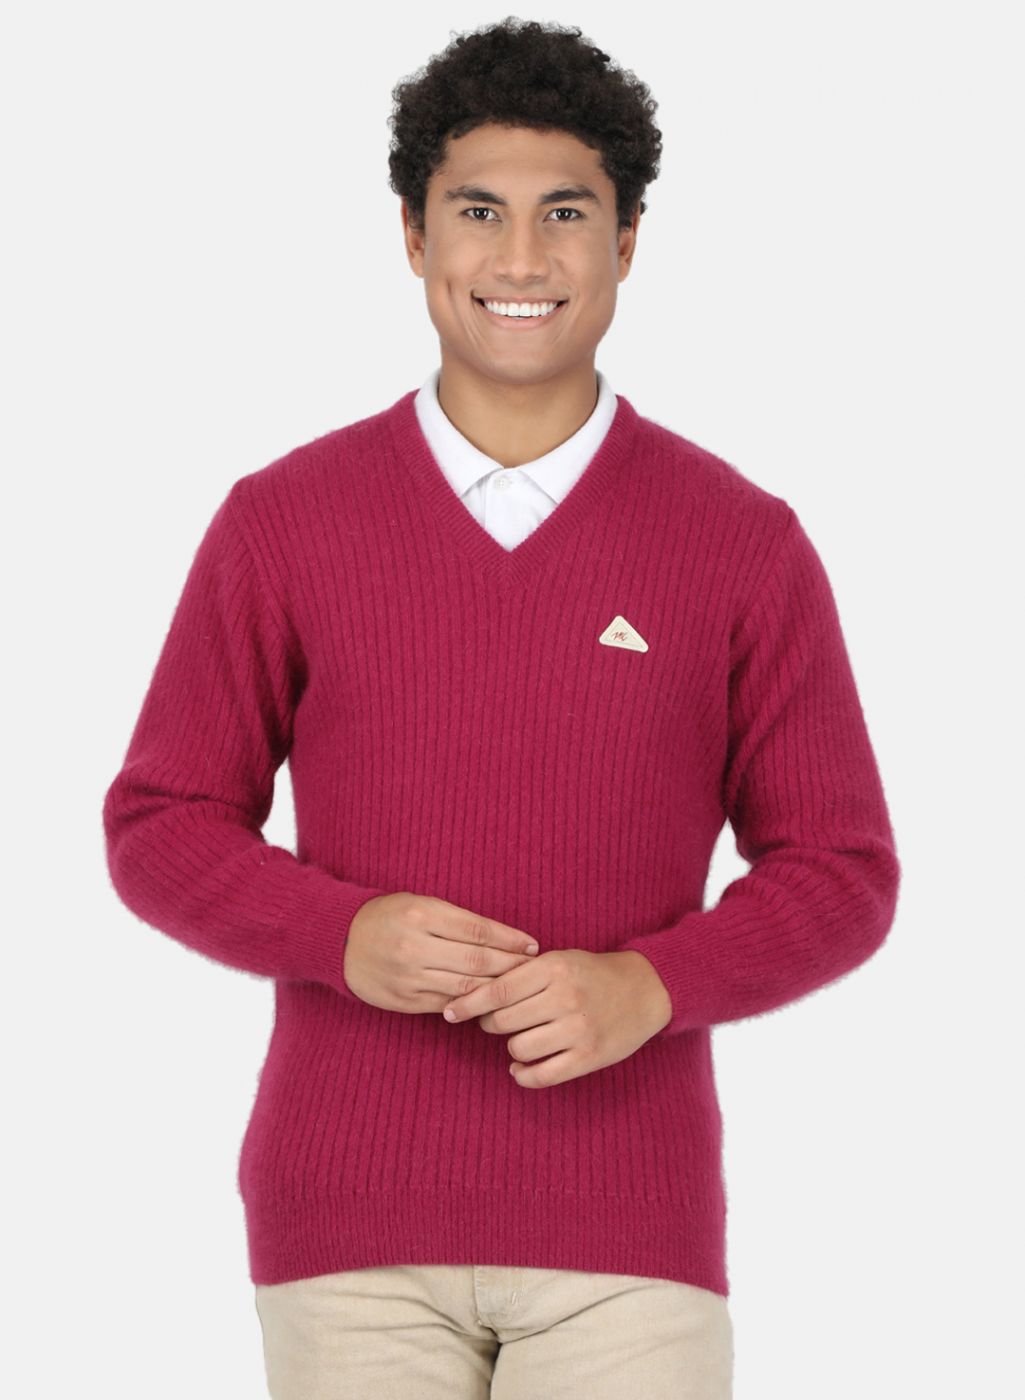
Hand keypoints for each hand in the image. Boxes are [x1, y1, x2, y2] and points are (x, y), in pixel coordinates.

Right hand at [343, 892, 540, 1013]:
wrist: (340, 941)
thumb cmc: (389, 916)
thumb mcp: (420, 904)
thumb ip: (458, 920)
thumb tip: (504, 939)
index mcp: (421, 915)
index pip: (478, 930)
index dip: (510, 939)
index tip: (532, 945)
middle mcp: (414, 947)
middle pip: (476, 961)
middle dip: (511, 966)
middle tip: (535, 968)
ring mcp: (408, 977)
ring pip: (464, 988)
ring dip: (497, 989)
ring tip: (520, 987)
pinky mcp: (403, 1000)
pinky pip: (446, 1005)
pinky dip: (471, 1005)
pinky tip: (489, 1002)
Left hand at [441, 949, 672, 1086]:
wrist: (645, 989)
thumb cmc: (592, 973)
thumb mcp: (560, 959)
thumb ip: (523, 974)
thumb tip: (474, 994)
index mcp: (554, 967)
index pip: (498, 990)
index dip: (468, 1004)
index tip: (449, 1012)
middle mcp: (565, 997)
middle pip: (502, 1021)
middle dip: (491, 1024)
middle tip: (496, 1022)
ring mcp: (578, 1029)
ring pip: (518, 1048)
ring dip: (511, 1047)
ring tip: (520, 1039)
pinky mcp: (589, 1057)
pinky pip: (541, 1075)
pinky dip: (524, 1074)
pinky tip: (522, 1067)